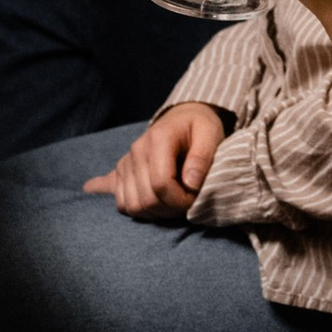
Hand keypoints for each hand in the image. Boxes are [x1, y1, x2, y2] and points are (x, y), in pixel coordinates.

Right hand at [96, 103, 230, 217]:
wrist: (180, 118)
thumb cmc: (198, 127)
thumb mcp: (210, 133)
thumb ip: (202, 157)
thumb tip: (190, 184)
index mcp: (158, 139)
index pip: (161, 184)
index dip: (180, 200)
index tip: (196, 198)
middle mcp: (136, 150)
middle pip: (146, 199)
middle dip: (171, 210)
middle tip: (188, 202)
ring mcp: (126, 163)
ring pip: (133, 206)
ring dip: (156, 213)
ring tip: (174, 202)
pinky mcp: (120, 173)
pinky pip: (121, 203)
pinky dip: (139, 210)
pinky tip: (153, 205)